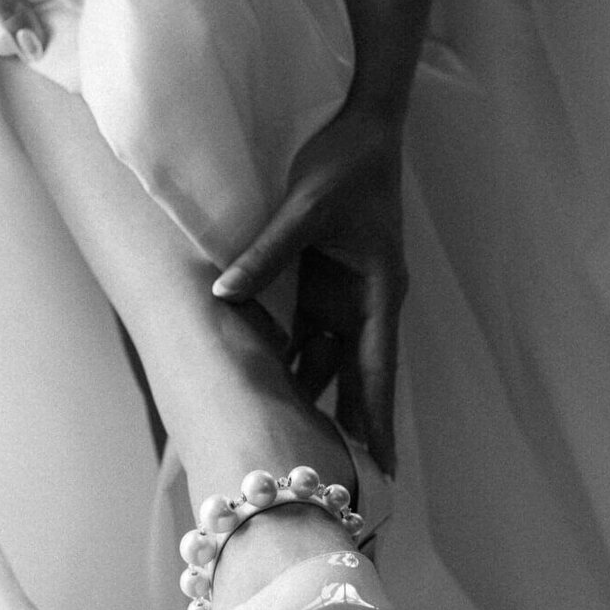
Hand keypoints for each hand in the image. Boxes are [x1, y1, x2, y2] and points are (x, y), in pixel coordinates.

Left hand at [213, 110, 407, 474]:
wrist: (364, 129)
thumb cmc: (346, 165)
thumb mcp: (304, 206)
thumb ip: (267, 252)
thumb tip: (225, 292)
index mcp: (379, 291)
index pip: (379, 368)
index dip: (379, 417)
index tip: (385, 464)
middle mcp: (367, 304)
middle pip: (359, 378)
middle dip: (355, 428)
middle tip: (352, 481)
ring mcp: (345, 297)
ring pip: (331, 362)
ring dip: (319, 400)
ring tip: (308, 449)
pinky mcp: (324, 285)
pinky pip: (309, 336)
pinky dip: (295, 364)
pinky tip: (277, 393)